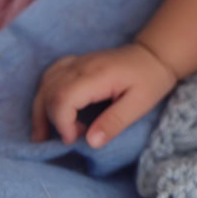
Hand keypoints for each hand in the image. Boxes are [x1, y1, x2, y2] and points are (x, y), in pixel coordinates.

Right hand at [30, 41, 177, 148]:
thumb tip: (90, 142)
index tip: (74, 139)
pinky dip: (45, 93)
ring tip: (45, 133)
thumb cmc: (152, 79)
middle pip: (49, 92)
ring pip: (45, 84)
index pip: (63, 98)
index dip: (62, 123)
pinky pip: (50, 75)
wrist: (155, 54)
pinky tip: (51, 107)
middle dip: (49, 120)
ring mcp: (77, 62)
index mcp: (98, 75)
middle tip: (66, 139)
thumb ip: (114, 122)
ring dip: (41, 109)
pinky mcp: (77, 62)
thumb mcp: (140, 104)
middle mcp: (82, 65)